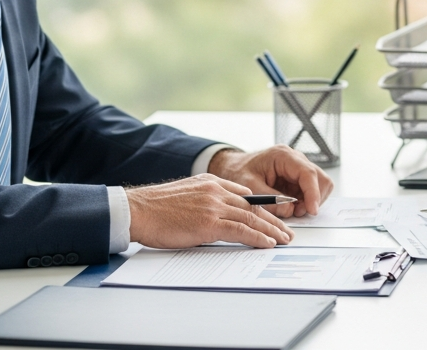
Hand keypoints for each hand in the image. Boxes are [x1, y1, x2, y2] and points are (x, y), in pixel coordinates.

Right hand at [126, 174, 293, 248]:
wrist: (138, 210)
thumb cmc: (157, 207)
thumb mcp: (187, 193)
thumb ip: (207, 198)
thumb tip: (221, 213)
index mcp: (212, 182)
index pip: (246, 195)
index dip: (264, 208)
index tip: (274, 217)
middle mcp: (217, 191)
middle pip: (254, 206)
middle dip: (274, 220)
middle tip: (287, 232)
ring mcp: (214, 206)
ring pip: (252, 218)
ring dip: (272, 231)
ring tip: (284, 240)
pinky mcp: (209, 223)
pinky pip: (241, 231)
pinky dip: (258, 238)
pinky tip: (268, 244)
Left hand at [207, 146, 333, 217]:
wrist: (234, 168)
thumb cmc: (239, 172)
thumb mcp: (250, 186)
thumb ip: (270, 199)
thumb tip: (290, 210)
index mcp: (284, 156)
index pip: (308, 173)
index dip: (313, 193)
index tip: (312, 210)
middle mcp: (295, 159)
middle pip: (321, 179)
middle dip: (314, 198)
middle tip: (298, 212)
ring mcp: (299, 168)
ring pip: (320, 185)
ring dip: (311, 201)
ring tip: (293, 209)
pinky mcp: (298, 178)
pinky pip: (312, 191)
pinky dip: (306, 202)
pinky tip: (292, 206)